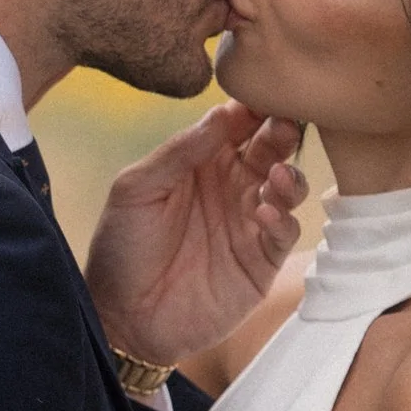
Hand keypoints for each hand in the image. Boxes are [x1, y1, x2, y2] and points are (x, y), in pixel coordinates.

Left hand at [85, 108, 305, 367]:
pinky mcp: (261, 262)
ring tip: (275, 176)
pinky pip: (285, 233)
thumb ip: (180, 151)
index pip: (238, 124)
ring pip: (288, 188)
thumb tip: (224, 112)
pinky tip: (266, 214)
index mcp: (201, 162)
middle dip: (282, 133)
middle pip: (271, 149)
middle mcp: (231, 186)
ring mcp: (249, 224)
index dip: (253, 106)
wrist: (121, 319)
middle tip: (284, 124)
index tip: (264, 91)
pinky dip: (284, 220)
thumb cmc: (121, 248)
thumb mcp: (137, 189)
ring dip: (289, 176)